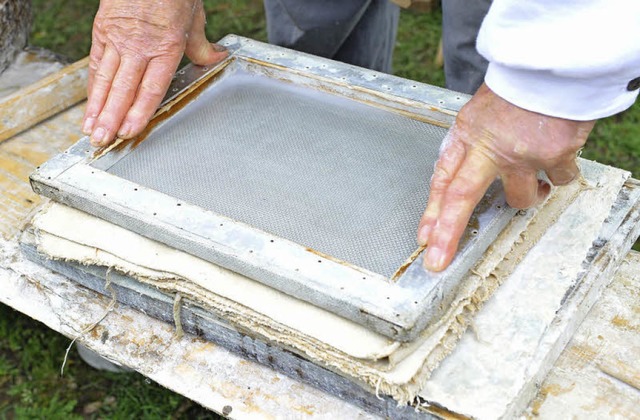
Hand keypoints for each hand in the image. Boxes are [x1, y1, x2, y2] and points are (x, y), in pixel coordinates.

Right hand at [83, 0, 227, 146]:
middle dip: (111, 118)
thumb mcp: (194, 16)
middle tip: (103, 141)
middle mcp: (139, 46)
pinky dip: (93, 87)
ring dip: (97, 108)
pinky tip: (90, 105)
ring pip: (106, 80)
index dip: (138, 113)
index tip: (129, 131)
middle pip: (123, 89)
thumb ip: (201, 45)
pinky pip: (97, 64)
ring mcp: (118, 39)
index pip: (151, 88)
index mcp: (166, 46)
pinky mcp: (103, 31)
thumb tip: (216, 58)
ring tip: (91, 131)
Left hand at [417, 83, 594, 271]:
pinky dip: (558, 175)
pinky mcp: (554, 155)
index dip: (433, 212)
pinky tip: (558, 156)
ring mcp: (522, 154)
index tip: (425, 237)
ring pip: (520, 199)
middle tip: (437, 259)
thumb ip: (473, 145)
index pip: (443, 179)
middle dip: (447, 234)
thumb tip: (467, 178)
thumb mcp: (480, 113)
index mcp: (467, 134)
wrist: (554, 66)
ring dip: (527, 195)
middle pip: (462, 197)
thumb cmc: (516, 88)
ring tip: (534, 179)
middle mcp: (490, 147)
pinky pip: (558, 181)